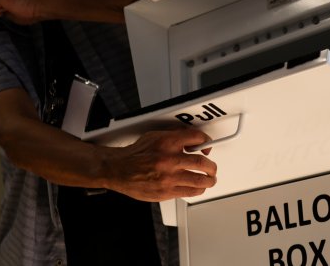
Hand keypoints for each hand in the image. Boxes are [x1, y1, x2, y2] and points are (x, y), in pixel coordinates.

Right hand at [102, 129, 216, 201]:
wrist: (118, 169)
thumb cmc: (135, 154)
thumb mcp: (154, 136)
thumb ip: (173, 137)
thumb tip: (191, 139)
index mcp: (166, 143)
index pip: (196, 138)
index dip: (206, 141)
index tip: (206, 145)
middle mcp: (169, 160)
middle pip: (202, 163)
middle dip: (211, 166)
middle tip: (211, 167)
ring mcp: (168, 178)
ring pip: (200, 181)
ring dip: (209, 180)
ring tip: (210, 179)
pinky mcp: (166, 192)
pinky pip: (189, 193)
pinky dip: (197, 190)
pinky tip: (197, 188)